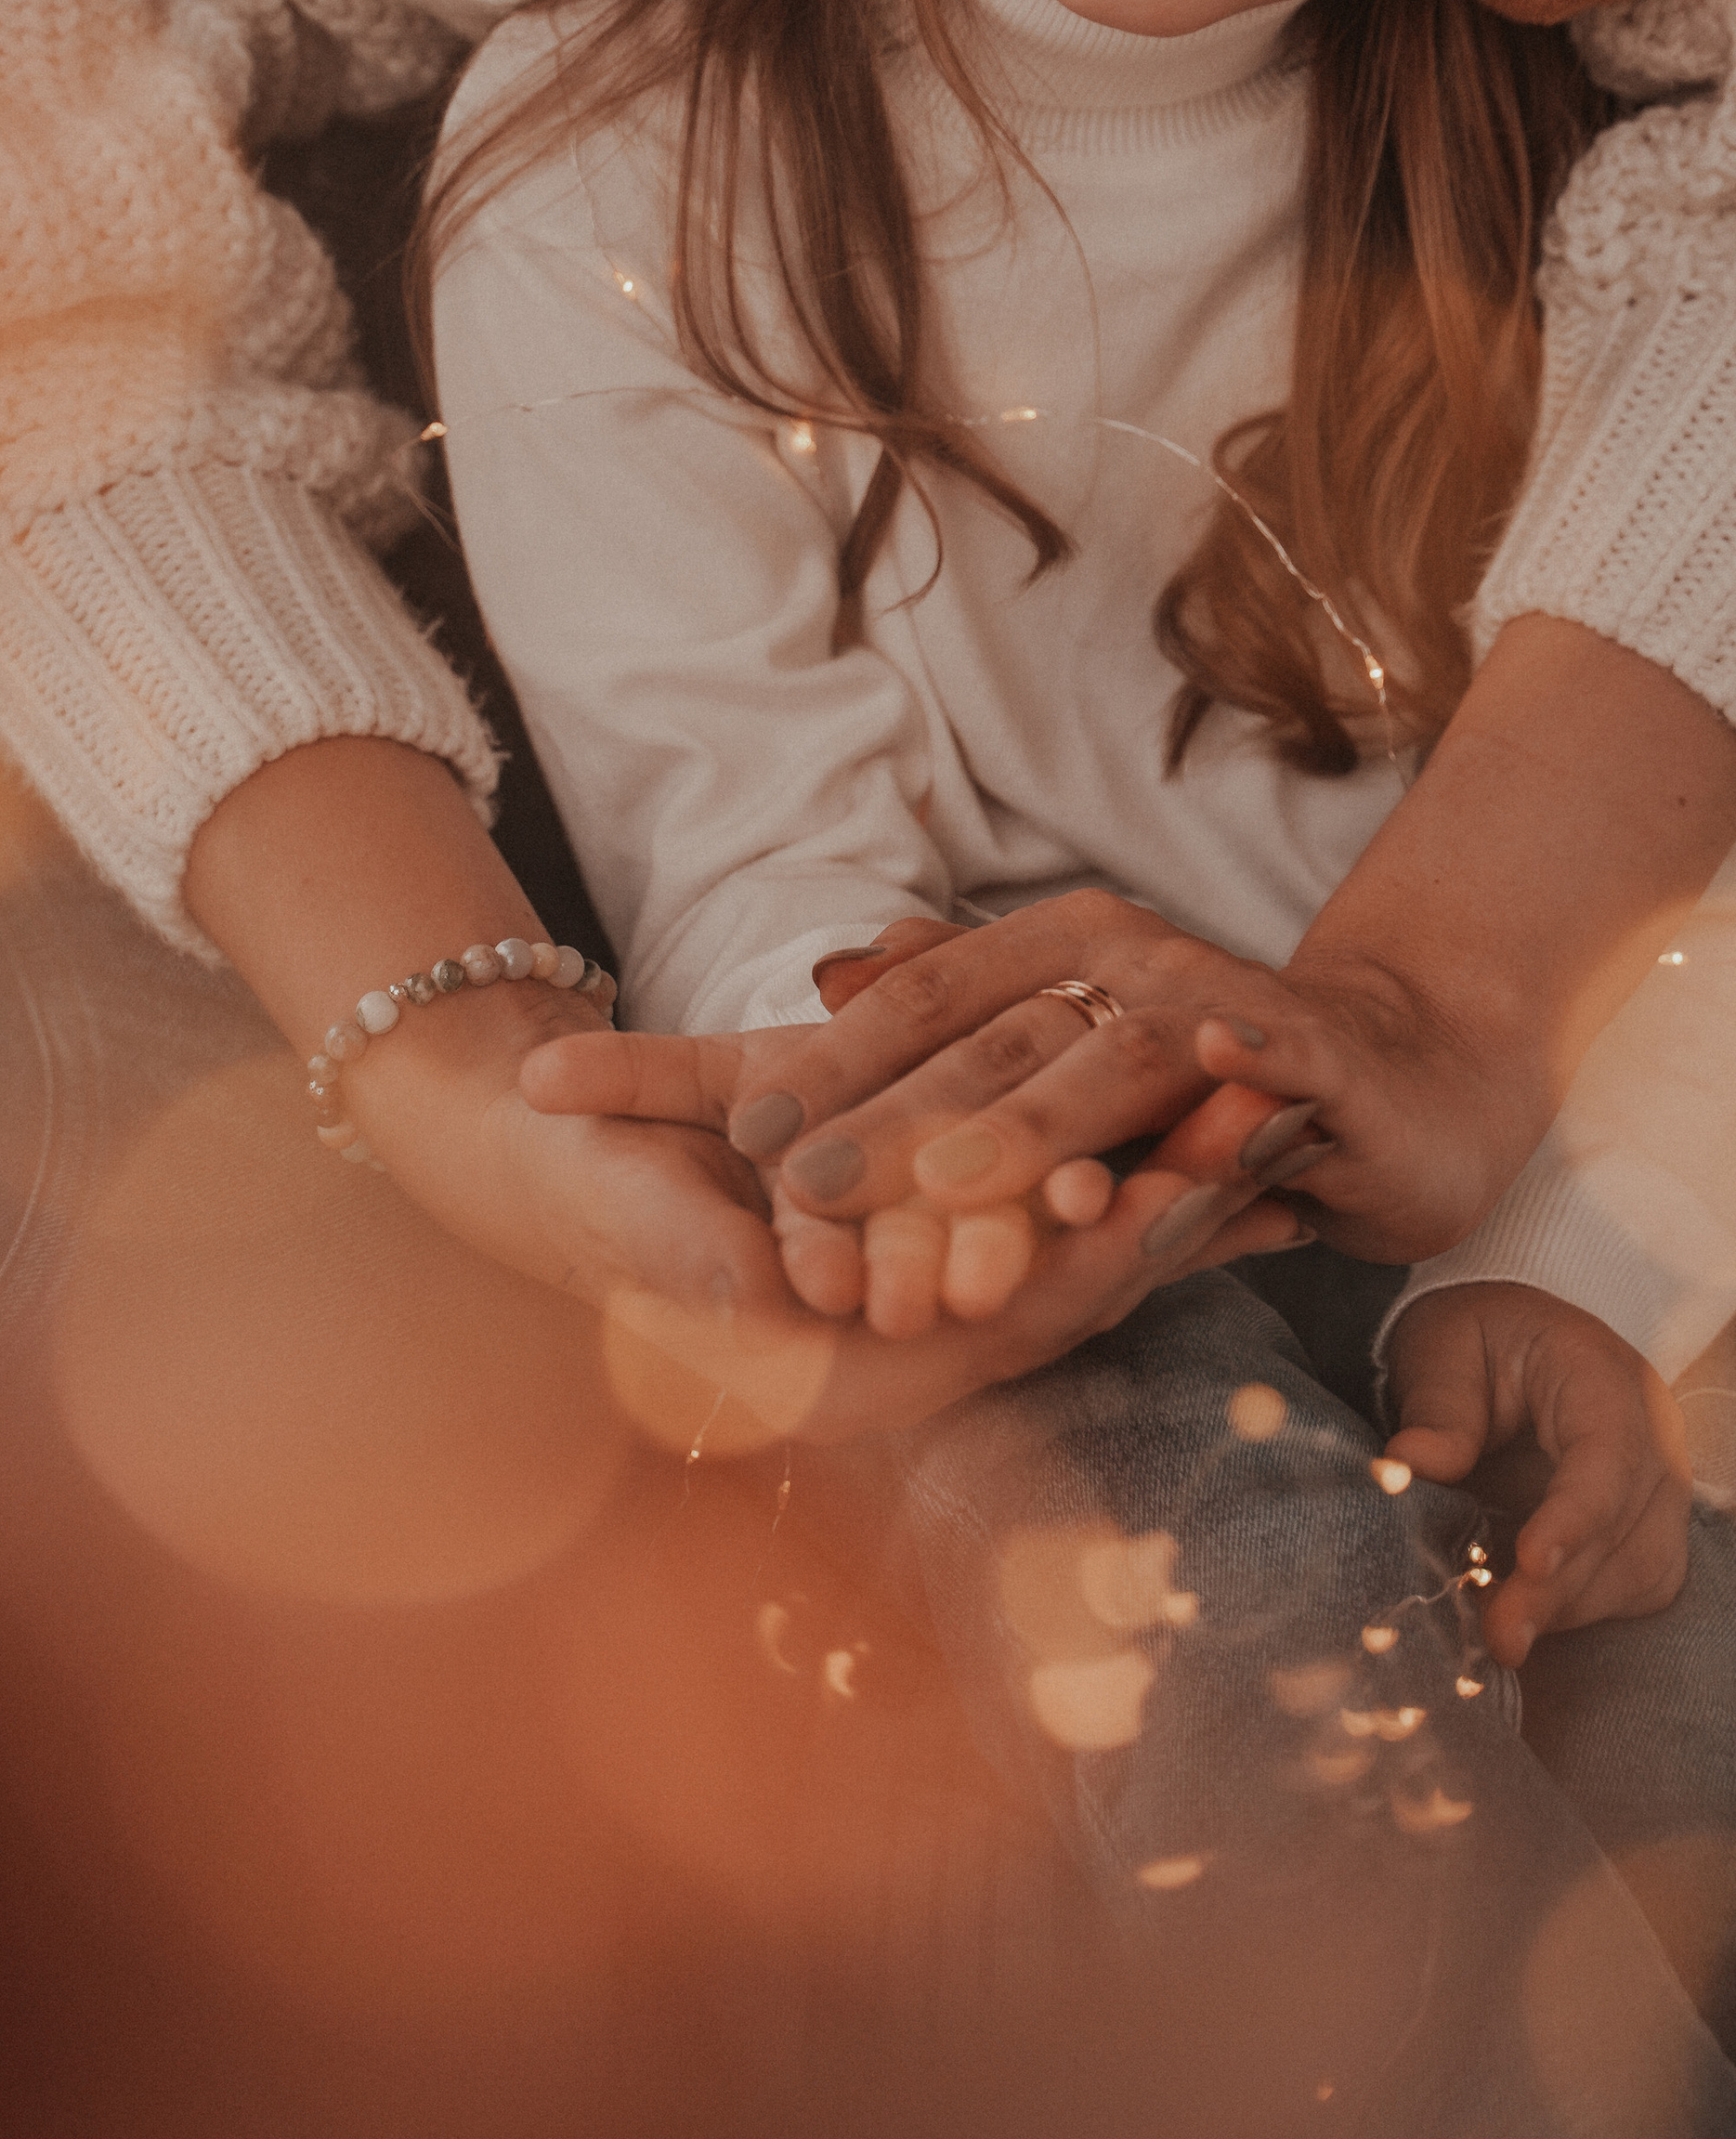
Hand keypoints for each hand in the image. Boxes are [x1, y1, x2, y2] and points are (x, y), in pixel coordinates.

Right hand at [522, 1004, 1307, 1369]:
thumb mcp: (631, 1212)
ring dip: (1160, 1185)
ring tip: (1261, 1113)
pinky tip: (1195, 1113)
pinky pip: (1036, 1208)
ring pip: (1063, 1253)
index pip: (986, 1329)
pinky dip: (1113, 1164)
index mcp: (821, 1378)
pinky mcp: (925, 1239)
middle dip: (1158, 1218)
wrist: (541, 1162)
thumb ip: (706, 1261)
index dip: (1079, 1262)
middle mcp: (889, 1363)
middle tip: (1258, 1142)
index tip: (1170, 1190)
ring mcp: (914, 1304)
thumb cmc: (578, 1186)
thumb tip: (792, 1298)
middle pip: (1055, 1295)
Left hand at [671, 893, 1540, 1267]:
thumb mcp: (1065, 1051)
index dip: (831, 1063)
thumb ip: (957, 1023)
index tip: (739, 1131)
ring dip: (1036, 1125)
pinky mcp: (1325, 1063)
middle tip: (800, 1188)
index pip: (921, 1003)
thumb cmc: (1206, 1075)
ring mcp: (1226, 1002)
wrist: (1399, 1077)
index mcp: (1055, 950)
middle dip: (895, 1120)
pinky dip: (1247, 1058)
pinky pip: (1279, 1060)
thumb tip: (828, 975)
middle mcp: (1129, 960)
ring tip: (950, 1185)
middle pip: (995, 1043)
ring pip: (1114, 1064)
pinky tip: (1214, 1063)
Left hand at [1383, 1282, 1692, 1667]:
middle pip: (1626, 1526)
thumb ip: (1437, 1408)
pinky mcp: (1645, 1528)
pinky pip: (1634, 1586)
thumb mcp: (1442, 1350)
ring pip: (1639, 1570)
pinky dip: (1581, 1611)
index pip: (1609, 1454)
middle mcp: (1650, 1435)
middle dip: (1561, 1589)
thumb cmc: (1473, 1338)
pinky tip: (1524, 1616)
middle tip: (1498, 1636)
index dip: (1575, 1516)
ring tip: (1498, 1632)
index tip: (1531, 1563)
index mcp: (1602, 1376)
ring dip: (1570, 1609)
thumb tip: (1407, 1465)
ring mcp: (1655, 1486)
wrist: (1503, 1340)